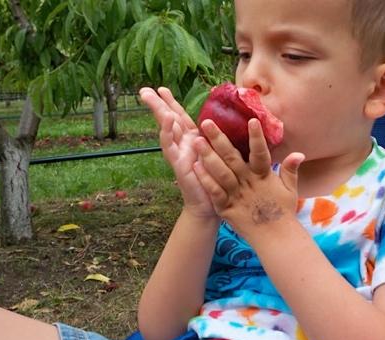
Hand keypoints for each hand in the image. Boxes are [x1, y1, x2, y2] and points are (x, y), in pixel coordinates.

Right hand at [139, 87, 216, 218]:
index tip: (162, 89)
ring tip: (151, 97)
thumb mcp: (222, 155)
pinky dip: (167, 133)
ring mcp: (179, 153)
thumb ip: (222, 139)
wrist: (212, 206)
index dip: (172, 103)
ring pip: (167, 129)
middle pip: (169, 120)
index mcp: (194, 140)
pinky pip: (171, 147)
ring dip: (159, 113)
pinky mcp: (178, 164)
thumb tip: (240, 119)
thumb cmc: (218, 181)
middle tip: (144, 89)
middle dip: (157, 104)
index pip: (181, 118)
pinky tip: (166, 121)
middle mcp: (184, 145)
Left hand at [193, 118, 303, 238]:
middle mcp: (249, 183)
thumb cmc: (282, 212)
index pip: (261, 153)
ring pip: (221, 173)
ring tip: (196, 140)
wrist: (275, 238)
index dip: (256, 137)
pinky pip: (215, 192)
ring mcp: (237, 196)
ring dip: (208, 156)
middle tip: (206, 122)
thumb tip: (299, 153)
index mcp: (264, 177)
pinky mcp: (227, 208)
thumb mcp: (290, 189)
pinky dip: (206, 180)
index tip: (252, 120)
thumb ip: (290, 169)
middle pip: (233, 158)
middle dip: (219, 139)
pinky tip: (195, 167)